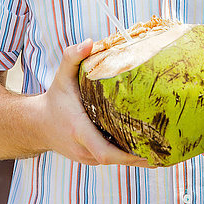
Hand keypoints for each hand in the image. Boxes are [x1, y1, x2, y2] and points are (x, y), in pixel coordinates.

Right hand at [35, 39, 152, 167]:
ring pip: (116, 162)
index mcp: (80, 131)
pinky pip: (112, 159)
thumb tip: (90, 42)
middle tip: (166, 150)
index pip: (106, 152)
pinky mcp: (91, 159)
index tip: (150, 150)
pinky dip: (128, 156)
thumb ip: (73, 56)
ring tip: (162, 150)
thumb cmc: (55, 98)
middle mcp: (84, 149)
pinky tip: (146, 149)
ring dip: (137, 158)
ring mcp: (87, 158)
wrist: (38, 124)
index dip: (129, 155)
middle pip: (117, 160)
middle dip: (142, 158)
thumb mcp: (62, 75)